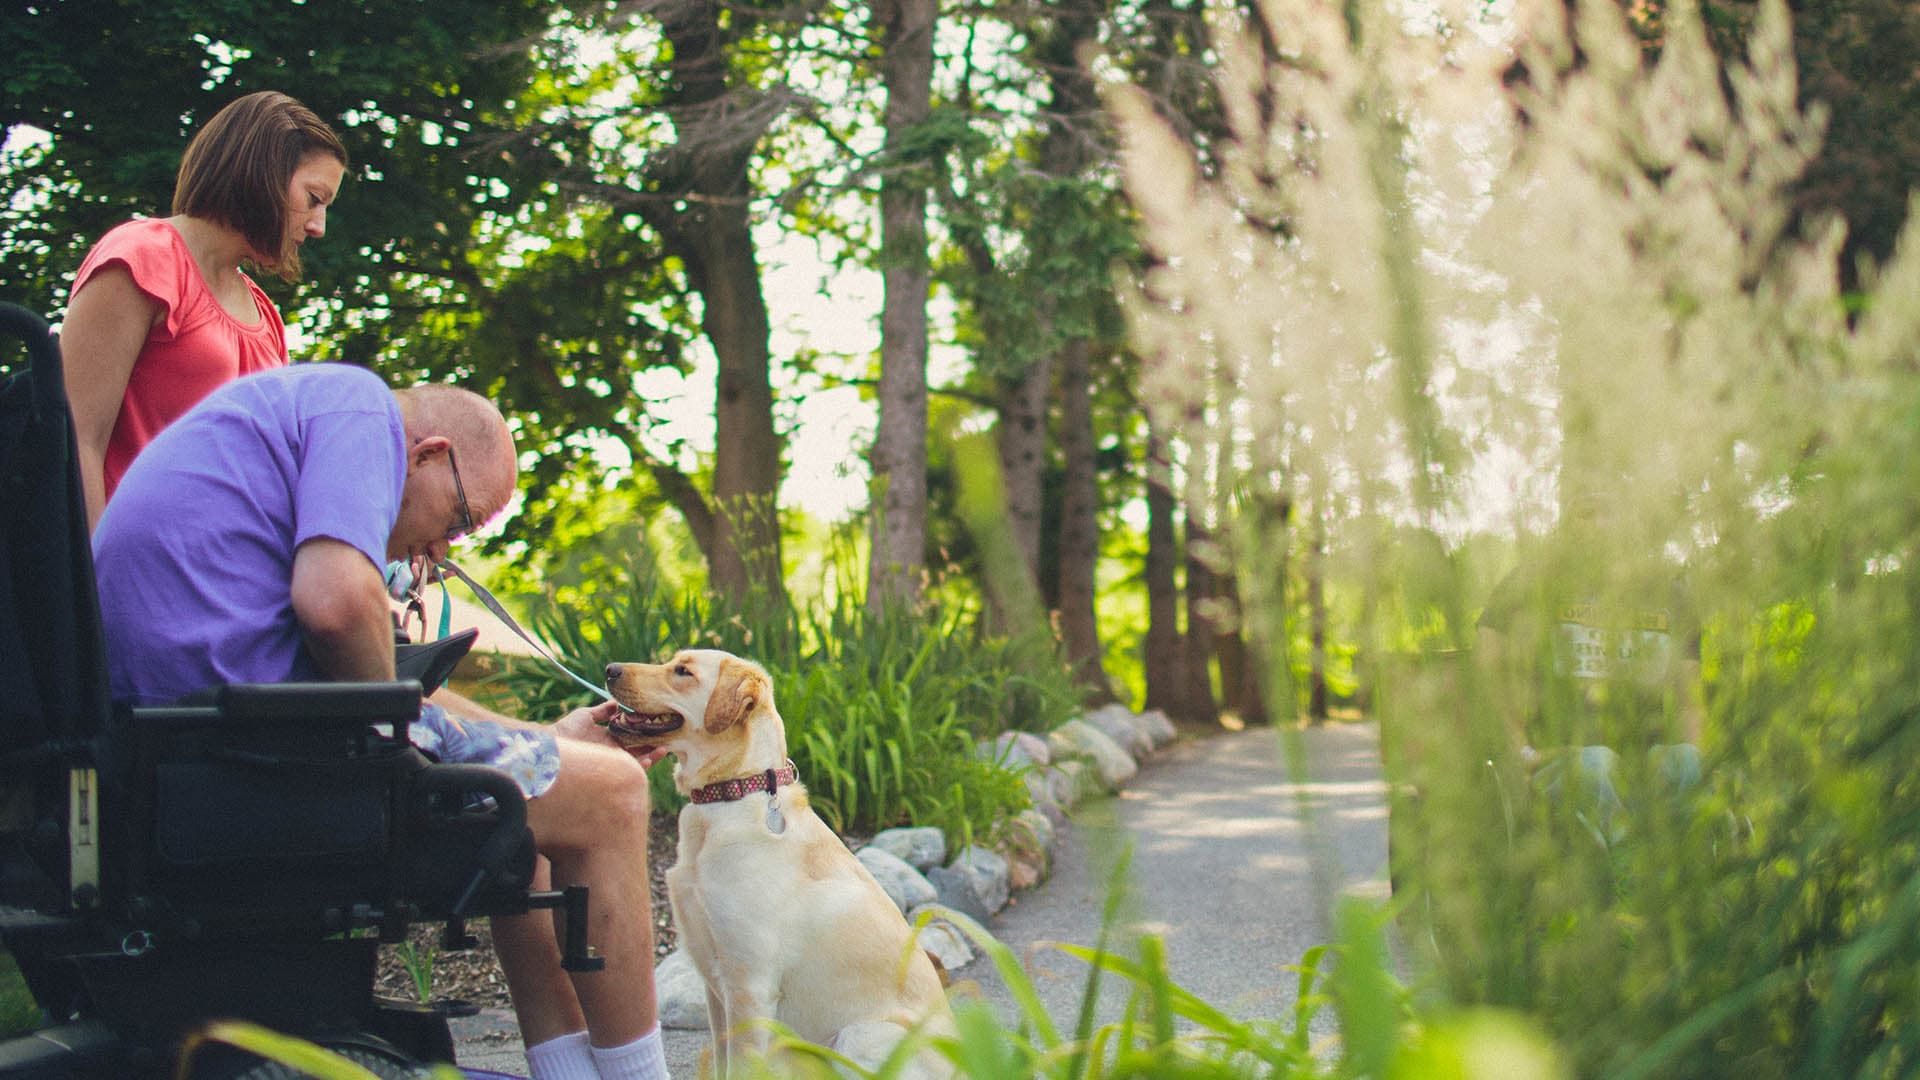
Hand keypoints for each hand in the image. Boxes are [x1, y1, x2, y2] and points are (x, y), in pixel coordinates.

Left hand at [554, 700, 671, 768]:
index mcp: (609, 740)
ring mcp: (611, 763)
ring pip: (637, 761)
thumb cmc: (566, 730)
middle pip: (638, 749)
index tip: (656, 724)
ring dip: (652, 756)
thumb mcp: (586, 716)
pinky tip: (649, 758)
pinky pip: (629, 771)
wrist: (553, 747)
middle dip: (653, 745)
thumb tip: (617, 702)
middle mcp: (612, 752)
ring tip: (664, 749)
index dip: (644, 732)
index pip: (631, 736)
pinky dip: (641, 765)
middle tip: (668, 738)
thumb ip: (603, 711)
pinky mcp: (609, 772)